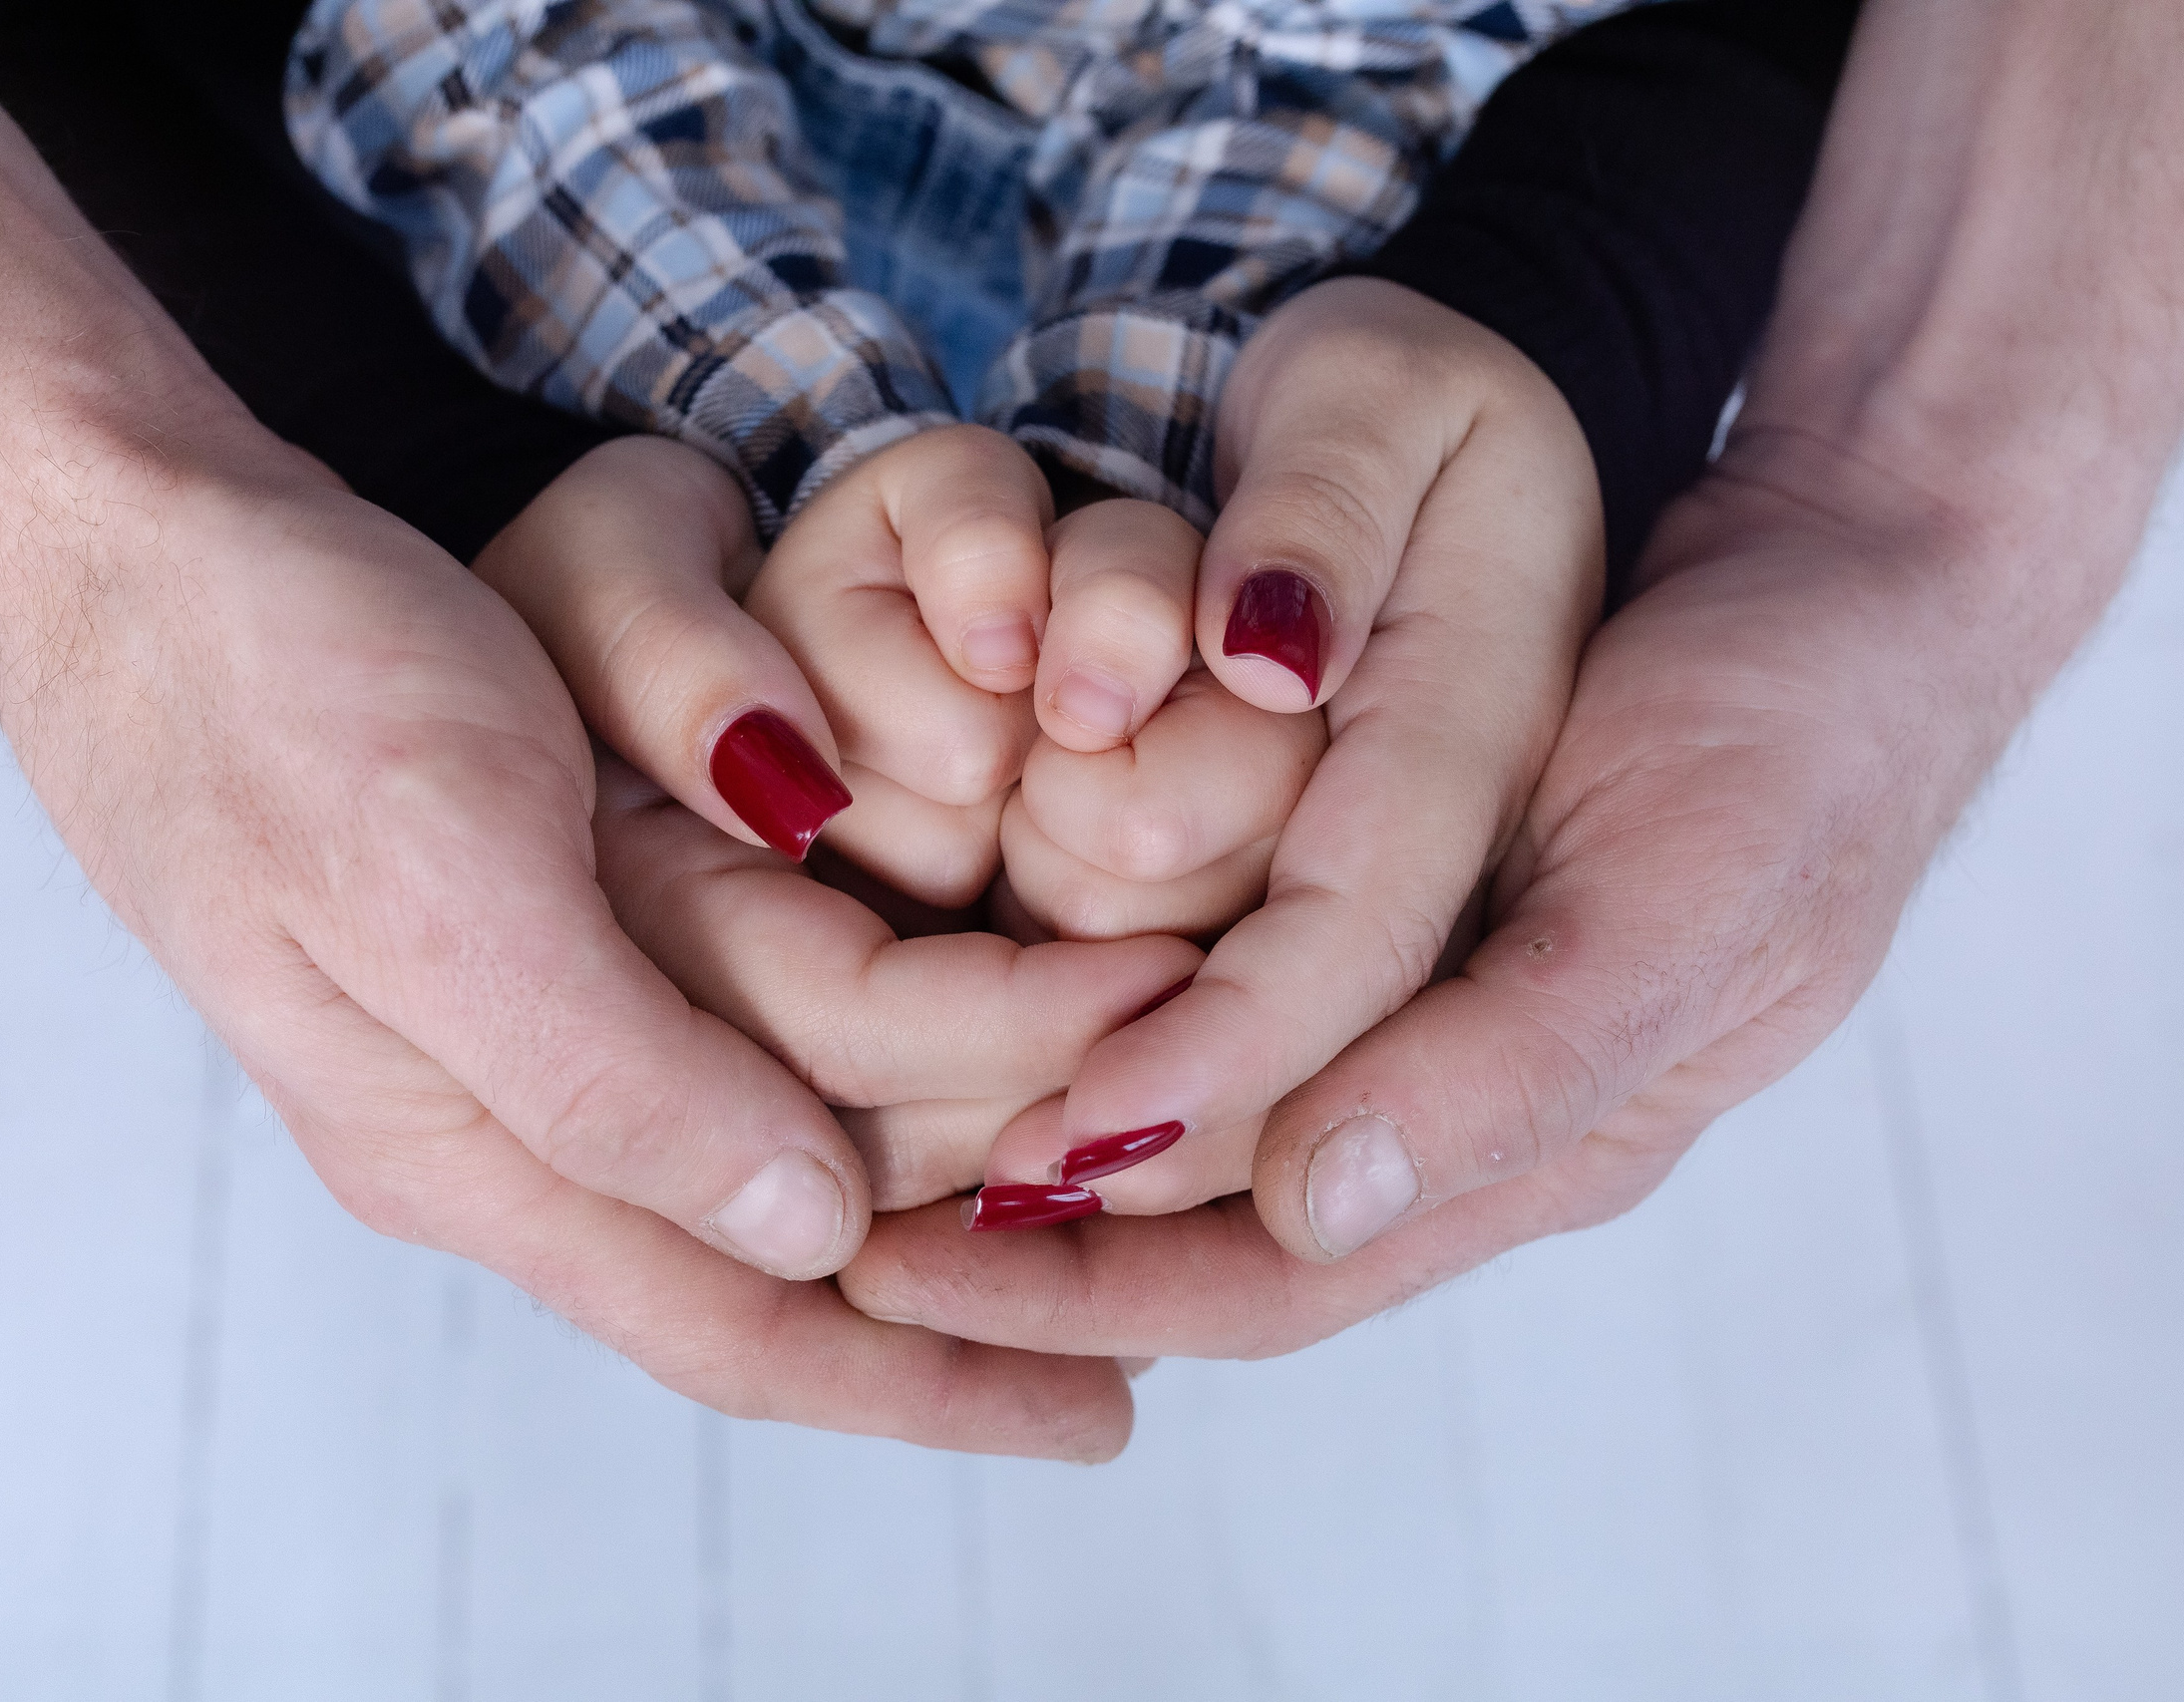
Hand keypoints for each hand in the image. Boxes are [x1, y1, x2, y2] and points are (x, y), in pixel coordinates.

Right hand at [0, 468, 1137, 1455]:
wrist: (136, 540)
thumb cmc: (261, 689)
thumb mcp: (430, 881)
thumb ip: (605, 1081)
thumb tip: (804, 1236)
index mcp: (472, 1147)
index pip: (740, 1328)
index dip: (929, 1385)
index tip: (1112, 1408)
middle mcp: (516, 1110)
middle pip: (795, 1240)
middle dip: (976, 1258)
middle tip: (1161, 1254)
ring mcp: (539, 1010)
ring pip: (793, 1129)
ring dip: (955, 1141)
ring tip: (1108, 1148)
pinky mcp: (559, 909)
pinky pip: (756, 1020)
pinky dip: (885, 1042)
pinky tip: (975, 1031)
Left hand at [834, 429, 2108, 1349]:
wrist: (1857, 587)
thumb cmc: (1800, 733)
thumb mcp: (1688, 890)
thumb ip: (1515, 1062)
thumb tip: (1318, 1211)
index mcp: (1542, 1139)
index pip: (1282, 1265)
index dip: (1100, 1267)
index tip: (915, 1253)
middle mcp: (1469, 1117)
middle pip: (1216, 1236)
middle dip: (1039, 1251)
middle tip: (851, 1237)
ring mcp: (1430, 1023)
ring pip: (1208, 1146)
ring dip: (1050, 1162)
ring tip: (878, 1156)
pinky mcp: (1397, 932)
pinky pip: (1229, 1024)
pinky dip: (1103, 1043)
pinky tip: (990, 1028)